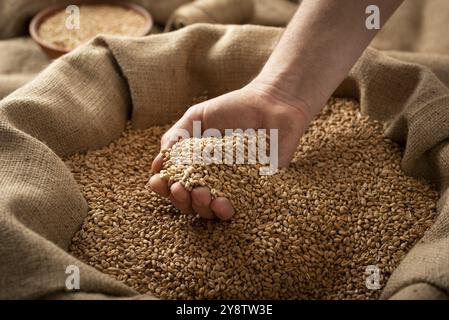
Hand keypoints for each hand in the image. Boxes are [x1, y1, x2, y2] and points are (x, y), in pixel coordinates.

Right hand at [149, 82, 311, 219]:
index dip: (163, 186)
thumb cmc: (233, 108)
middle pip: (189, 201)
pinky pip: (238, 208)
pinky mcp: (254, 191)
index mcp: (196, 164)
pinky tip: (221, 203)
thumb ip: (176, 136)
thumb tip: (159, 162)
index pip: (174, 182)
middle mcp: (211, 179)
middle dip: (180, 200)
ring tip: (201, 194)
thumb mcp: (198, 116)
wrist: (272, 104)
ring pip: (210, 210)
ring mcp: (232, 187)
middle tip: (181, 189)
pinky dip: (226, 210)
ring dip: (200, 207)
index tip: (159, 181)